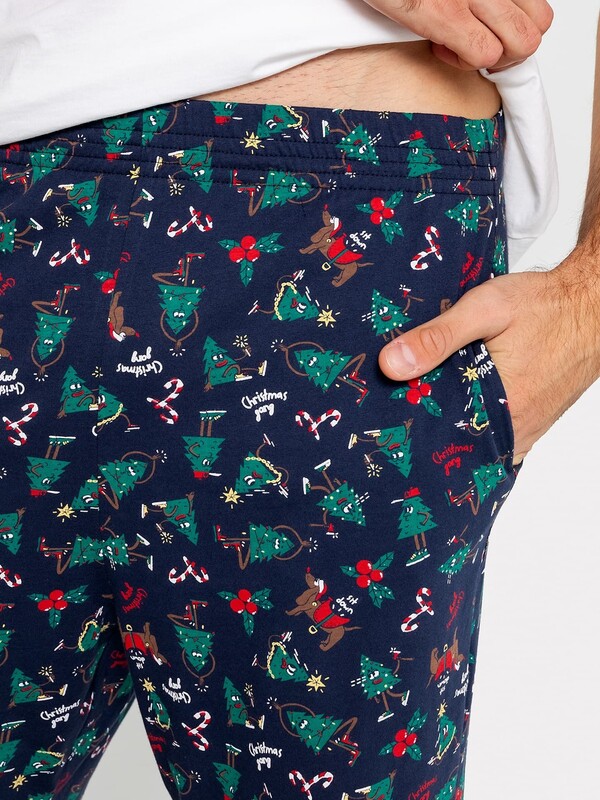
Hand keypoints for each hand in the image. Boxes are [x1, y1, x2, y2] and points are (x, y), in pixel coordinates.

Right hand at [362, 0, 553, 70]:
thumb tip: (487, 14)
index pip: (537, 9)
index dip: (515, 25)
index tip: (488, 26)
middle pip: (537, 29)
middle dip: (509, 47)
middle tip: (478, 40)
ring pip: (521, 45)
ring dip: (491, 55)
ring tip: (459, 42)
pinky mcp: (447, 14)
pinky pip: (483, 55)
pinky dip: (463, 62)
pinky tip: (440, 44)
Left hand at [377, 262, 599, 465]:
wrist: (591, 304)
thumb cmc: (545, 305)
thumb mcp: (484, 309)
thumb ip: (437, 337)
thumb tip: (391, 364)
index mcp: (502, 410)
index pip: (441, 437)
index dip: (410, 425)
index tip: (385, 416)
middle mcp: (516, 429)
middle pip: (456, 441)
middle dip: (426, 425)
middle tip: (396, 406)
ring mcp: (526, 429)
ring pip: (474, 438)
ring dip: (449, 422)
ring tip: (421, 400)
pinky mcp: (531, 422)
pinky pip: (492, 432)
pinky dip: (472, 419)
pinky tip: (454, 400)